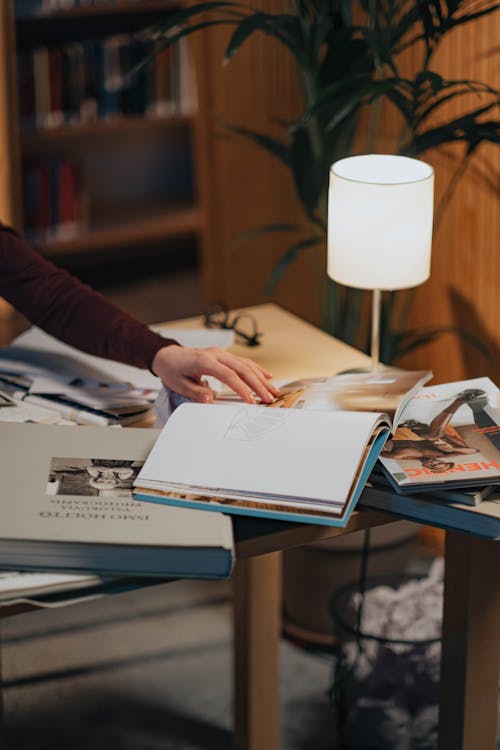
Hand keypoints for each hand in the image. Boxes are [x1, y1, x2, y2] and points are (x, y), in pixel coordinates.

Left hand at [151, 345, 279, 403]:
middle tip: (268, 398)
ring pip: (246, 364)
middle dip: (258, 384)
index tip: (251, 401)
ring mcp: (220, 353)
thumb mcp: (178, 384)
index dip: (241, 389)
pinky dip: (256, 369)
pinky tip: (267, 376)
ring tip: (273, 391)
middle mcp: (215, 354)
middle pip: (242, 368)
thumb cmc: (172, 370)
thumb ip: (195, 392)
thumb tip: (210, 400)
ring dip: (261, 378)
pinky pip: (243, 361)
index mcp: (204, 361)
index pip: (228, 375)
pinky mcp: (223, 355)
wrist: (168, 355)